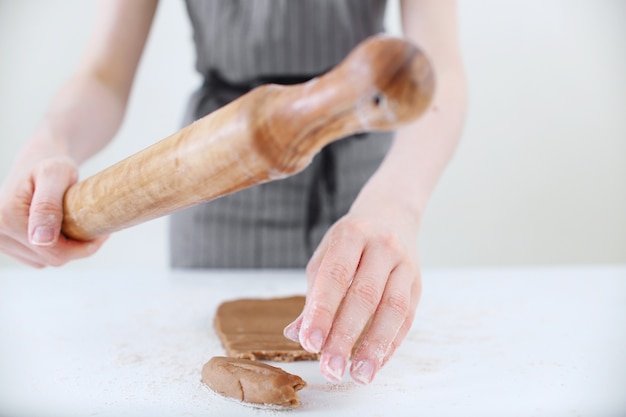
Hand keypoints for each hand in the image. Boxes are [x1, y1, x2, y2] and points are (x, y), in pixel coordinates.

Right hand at [0, 154, 105, 266]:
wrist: (36, 162)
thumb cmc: (49, 163)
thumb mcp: (55, 175)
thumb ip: (48, 205)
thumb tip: (41, 239)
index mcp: (6, 218)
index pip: (52, 252)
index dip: (83, 247)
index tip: (103, 232)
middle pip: (50, 259)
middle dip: (76, 246)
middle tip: (94, 225)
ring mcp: (0, 242)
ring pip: (46, 261)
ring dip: (66, 247)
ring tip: (73, 222)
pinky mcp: (8, 246)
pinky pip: (40, 259)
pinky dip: (55, 248)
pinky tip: (61, 228)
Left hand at [284, 200, 421, 383]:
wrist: (392, 212)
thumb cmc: (352, 240)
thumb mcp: (326, 255)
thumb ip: (314, 294)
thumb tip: (296, 333)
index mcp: (352, 235)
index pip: (336, 276)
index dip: (322, 311)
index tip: (310, 343)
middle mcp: (382, 247)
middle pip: (365, 295)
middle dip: (346, 335)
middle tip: (330, 368)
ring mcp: (404, 265)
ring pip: (393, 309)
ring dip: (375, 346)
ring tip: (358, 375)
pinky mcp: (418, 283)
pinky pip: (408, 318)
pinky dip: (391, 343)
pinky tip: (376, 363)